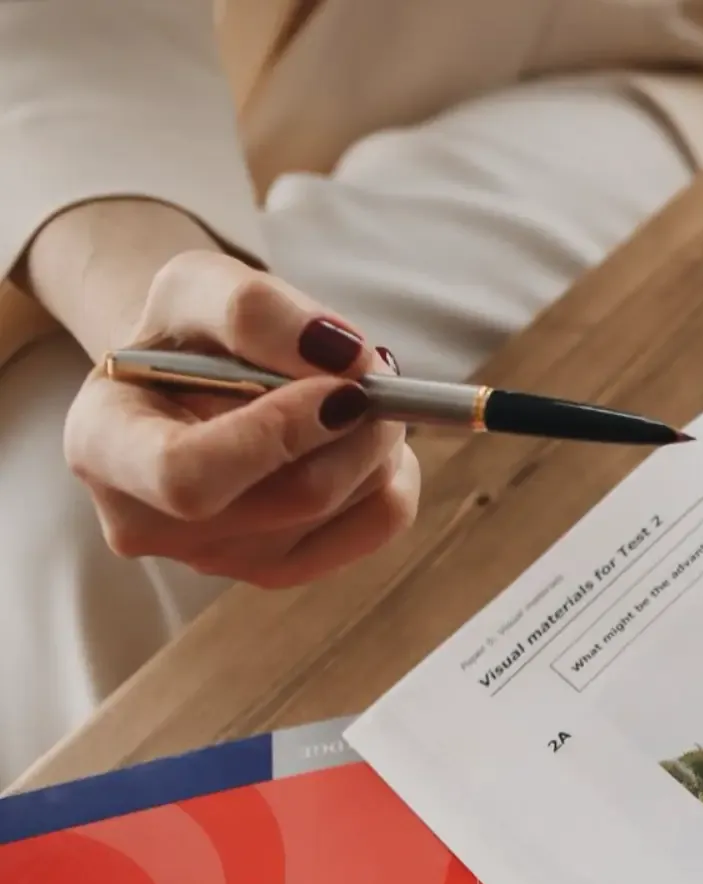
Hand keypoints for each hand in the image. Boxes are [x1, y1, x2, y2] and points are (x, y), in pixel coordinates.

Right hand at [61, 251, 417, 588]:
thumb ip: (256, 309)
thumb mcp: (198, 286)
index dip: (277, 433)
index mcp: (102, 447)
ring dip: (376, 442)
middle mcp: (148, 521)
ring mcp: (214, 557)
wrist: (190, 376)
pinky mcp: (277, 569)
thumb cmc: (185, 332)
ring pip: (346, 508)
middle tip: (374, 374)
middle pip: (295, 496)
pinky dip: (392, 473)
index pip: (188, 475)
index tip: (337, 386)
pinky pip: (375, 524)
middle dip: (357, 428)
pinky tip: (356, 438)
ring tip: (351, 396)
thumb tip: (346, 358)